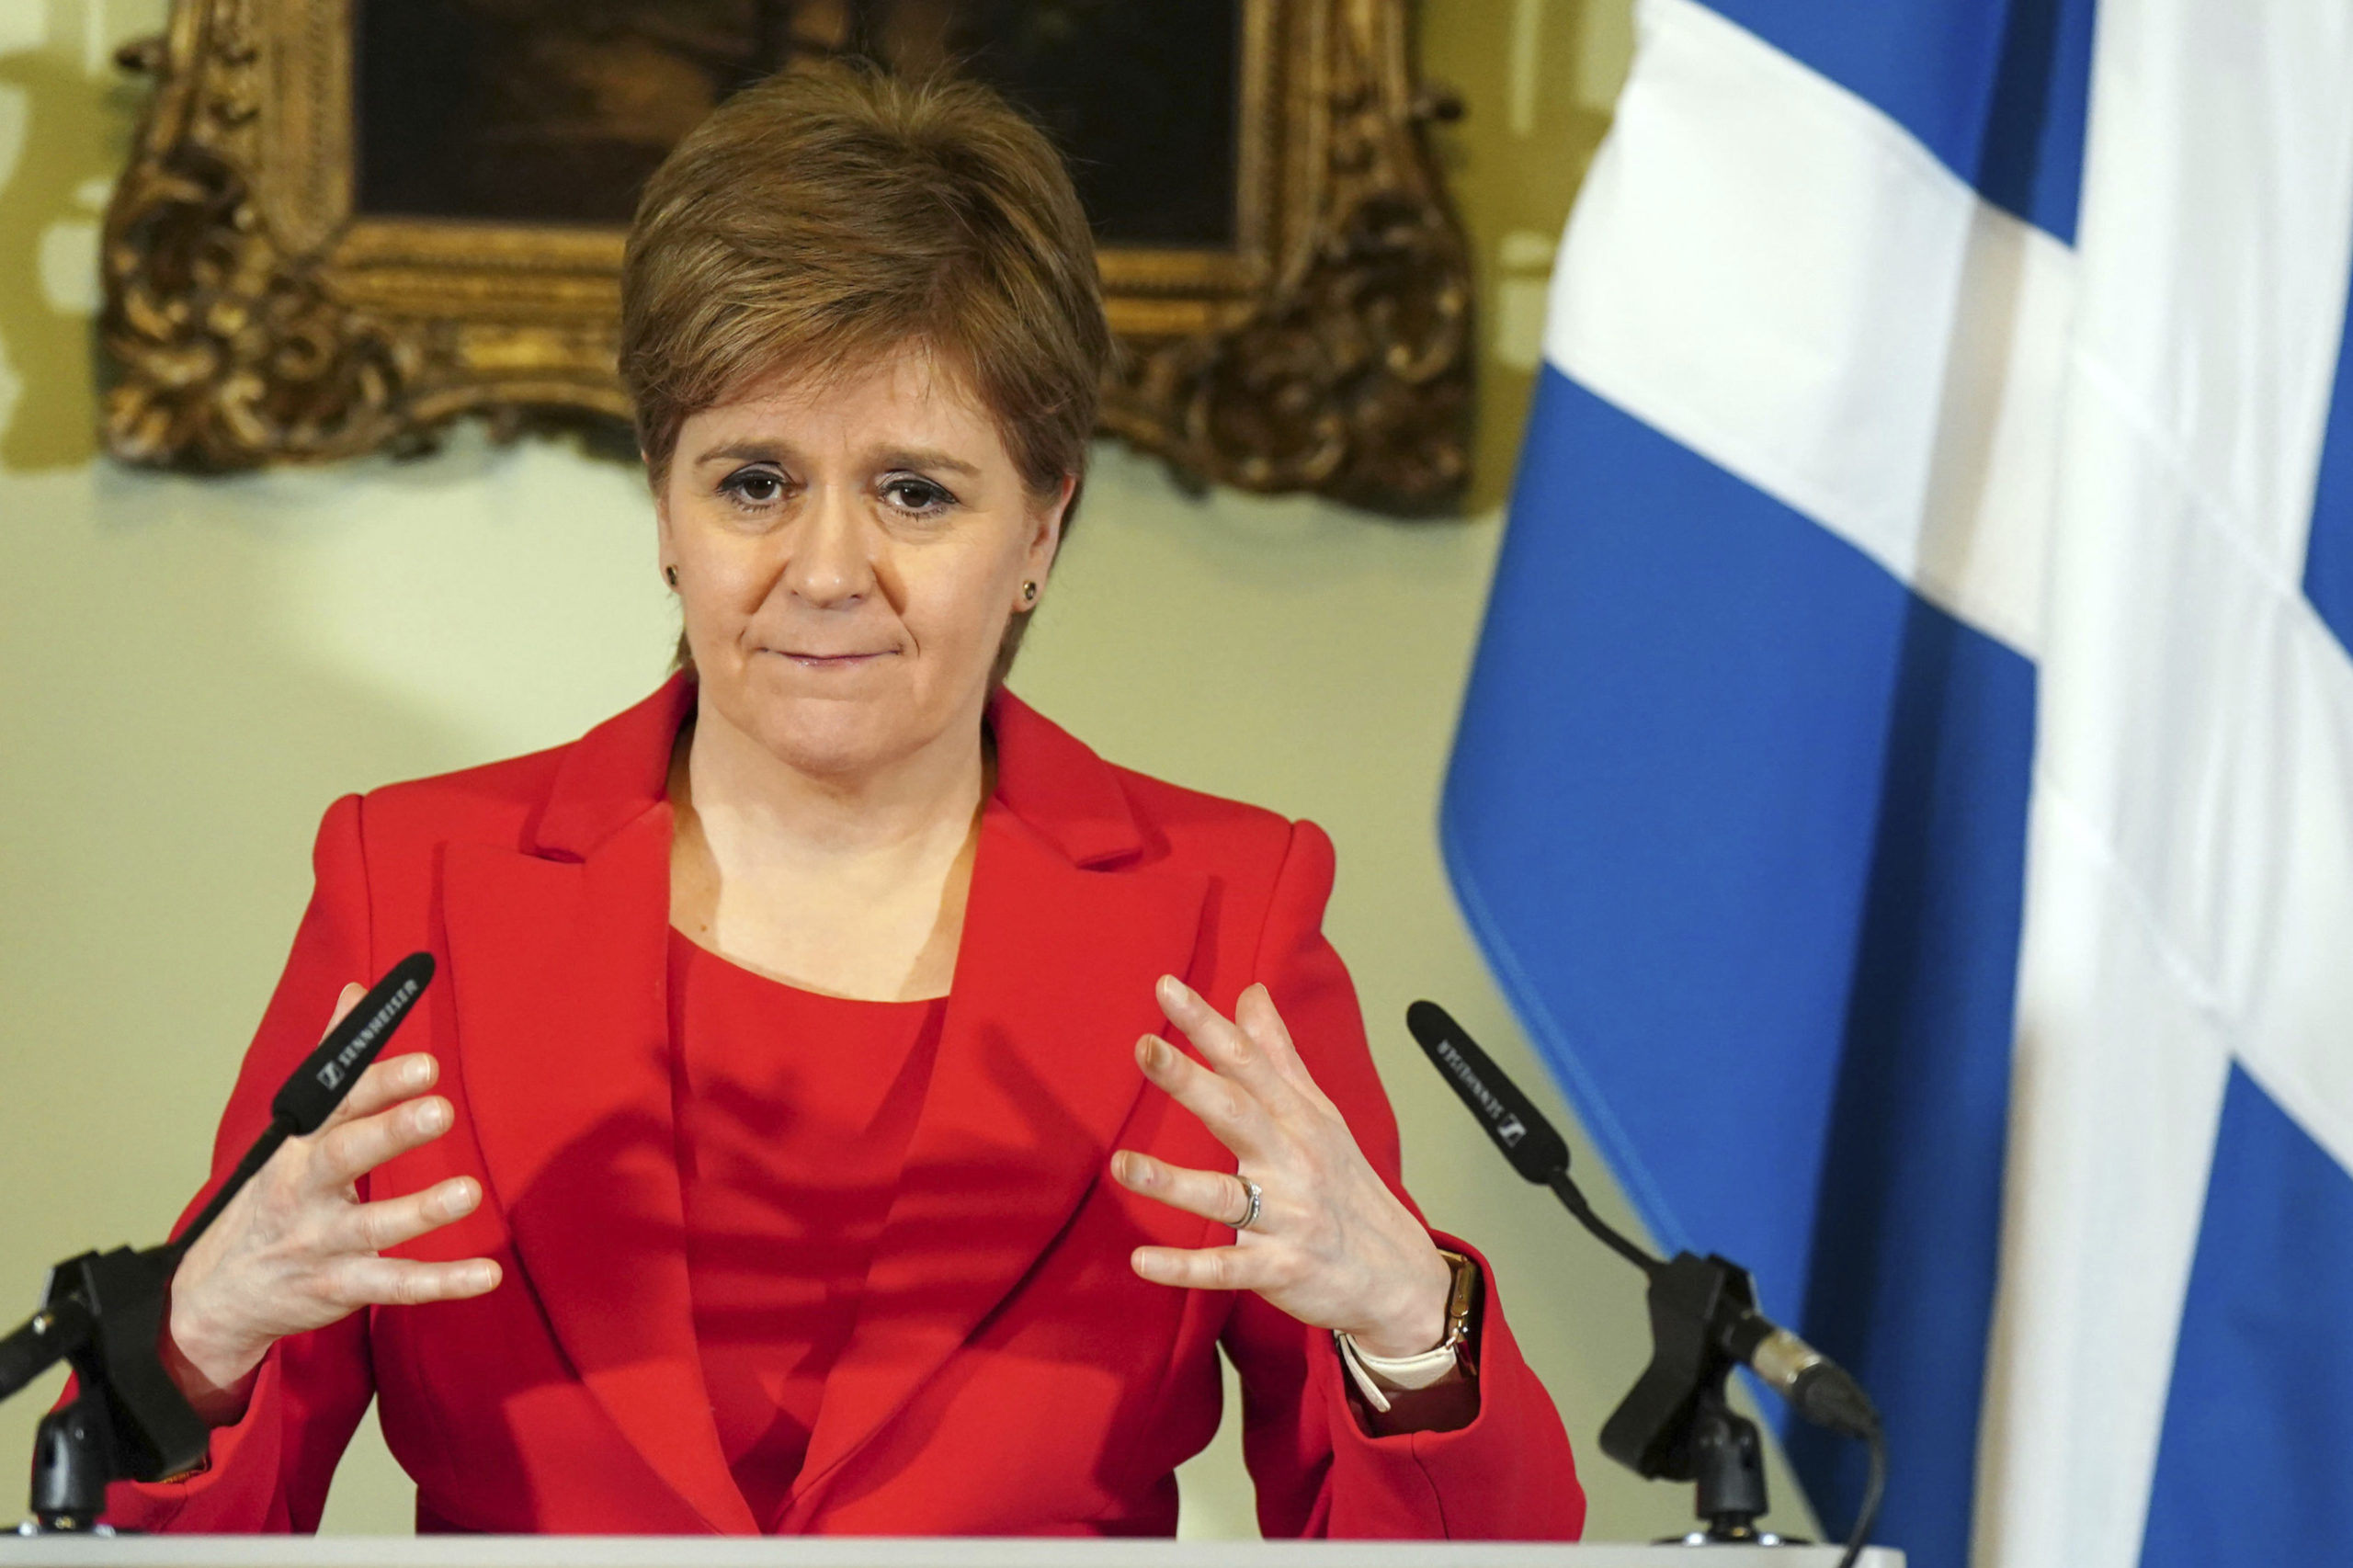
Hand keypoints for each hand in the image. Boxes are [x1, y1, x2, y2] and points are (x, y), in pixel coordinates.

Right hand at [163, 984, 501, 1423]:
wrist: (217, 1294)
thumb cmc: (270, 1196)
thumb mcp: (292, 1128)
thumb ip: (332, 1063)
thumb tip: (356, 990)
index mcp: (300, 1142)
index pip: (341, 1103)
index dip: (381, 1083)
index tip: (424, 1064)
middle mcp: (305, 1188)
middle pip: (346, 1155)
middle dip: (391, 1132)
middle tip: (441, 1110)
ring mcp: (320, 1241)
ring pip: (373, 1225)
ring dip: (421, 1210)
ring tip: (471, 1191)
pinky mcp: (339, 1287)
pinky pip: (395, 1285)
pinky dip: (442, 1283)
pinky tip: (488, 1274)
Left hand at [1112, 976, 1452, 1359]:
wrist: (1401, 1277)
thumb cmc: (1350, 1187)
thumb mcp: (1321, 1115)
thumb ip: (1278, 1055)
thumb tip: (1250, 993)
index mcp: (1298, 1119)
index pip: (1249, 1061)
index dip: (1208, 1023)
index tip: (1167, 986)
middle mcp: (1293, 1162)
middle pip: (1237, 1113)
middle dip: (1190, 1080)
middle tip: (1146, 1048)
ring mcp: (1287, 1218)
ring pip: (1224, 1196)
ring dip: (1171, 1182)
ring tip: (1121, 1164)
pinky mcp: (1280, 1270)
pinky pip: (1226, 1267)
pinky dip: (1185, 1267)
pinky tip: (1142, 1260)